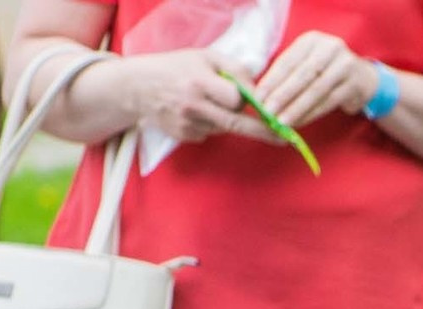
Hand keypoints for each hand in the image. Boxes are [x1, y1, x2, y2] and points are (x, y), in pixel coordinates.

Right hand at [125, 48, 257, 142]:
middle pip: (236, 123)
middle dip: (262, 132)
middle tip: (284, 139)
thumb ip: (235, 69)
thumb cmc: (176, 67)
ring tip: (208, 100)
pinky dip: (211, 124)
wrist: (138, 86)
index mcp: (199, 83)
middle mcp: (193, 106)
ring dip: (226, 117)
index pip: (235, 99)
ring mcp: (187, 124)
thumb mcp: (205, 57)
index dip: (248, 99)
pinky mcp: (184, 136)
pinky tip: (196, 111)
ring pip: (224, 127)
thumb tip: (259, 90)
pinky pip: (210, 133)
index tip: (265, 106)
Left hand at [251, 30, 378, 132]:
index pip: (288, 61)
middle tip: (268, 112)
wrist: (361, 78)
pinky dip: (312, 114)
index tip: (258, 98)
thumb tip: (261, 97)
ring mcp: (345, 64)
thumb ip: (287, 75)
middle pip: (302, 74)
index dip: (272, 80)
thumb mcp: (306, 64)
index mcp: (311, 40)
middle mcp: (330, 47)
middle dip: (283, 95)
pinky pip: (329, 101)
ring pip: (316, 89)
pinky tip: (300, 122)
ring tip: (282, 122)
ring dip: (297, 108)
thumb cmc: (325, 72)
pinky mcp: (355, 83)